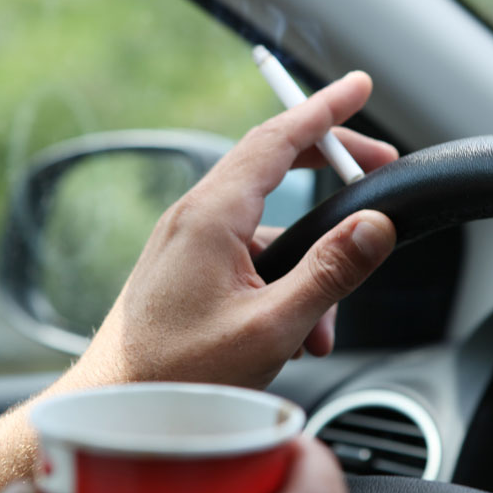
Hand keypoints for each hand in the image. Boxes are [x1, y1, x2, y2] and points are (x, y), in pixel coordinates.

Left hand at [69, 71, 396, 389]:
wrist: (117, 406)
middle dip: (329, 166)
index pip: (277, 139)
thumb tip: (376, 226)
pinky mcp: (186, 266)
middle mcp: (195, 216)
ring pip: (266, 227)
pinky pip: (246, 255)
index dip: (324, 110)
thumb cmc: (180, 373)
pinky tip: (290, 336)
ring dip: (306, 264)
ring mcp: (187, 241)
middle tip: (376, 167)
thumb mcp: (272, 326)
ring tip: (323, 328)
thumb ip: (330, 272)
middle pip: (273, 165)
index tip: (358, 86)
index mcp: (212, 216)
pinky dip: (279, 283)